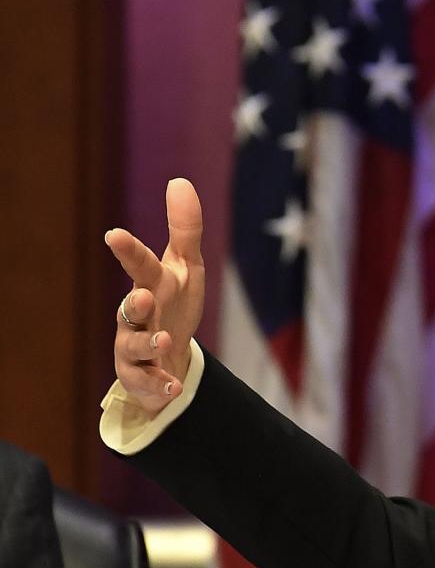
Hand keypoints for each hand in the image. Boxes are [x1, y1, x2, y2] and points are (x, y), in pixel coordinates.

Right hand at [106, 178, 204, 418]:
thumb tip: (180, 181)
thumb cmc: (175, 303)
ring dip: (148, 343)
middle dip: (135, 302)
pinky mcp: (140, 376)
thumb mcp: (187, 267)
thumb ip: (185, 229)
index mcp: (151, 284)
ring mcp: (134, 346)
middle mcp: (136, 315)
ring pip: (133, 345)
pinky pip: (148, 382)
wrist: (170, 355)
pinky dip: (161, 384)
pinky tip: (174, 387)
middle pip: (131, 307)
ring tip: (164, 340)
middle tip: (142, 297)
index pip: (140, 265)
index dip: (128, 251)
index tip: (114, 234)